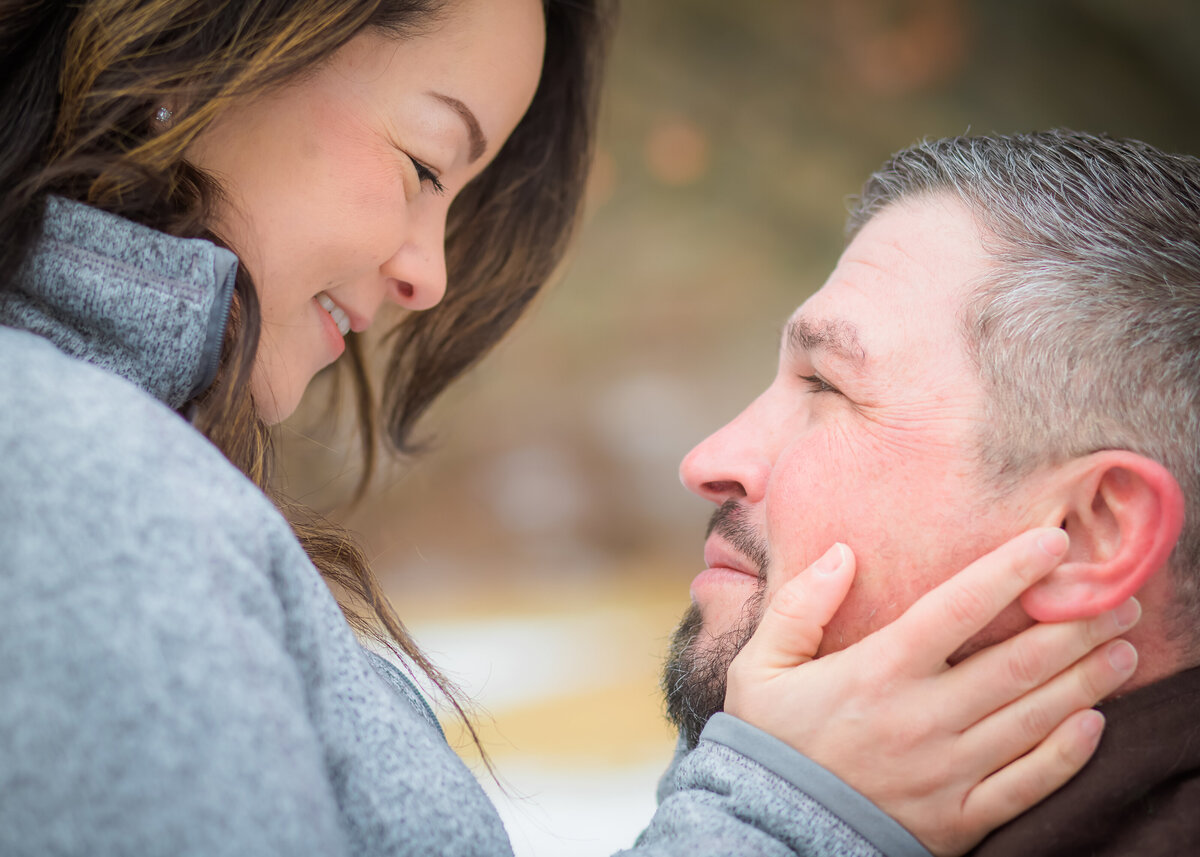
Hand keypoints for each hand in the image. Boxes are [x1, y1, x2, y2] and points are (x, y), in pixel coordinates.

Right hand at [723, 528, 1139, 856]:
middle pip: (1018, 662)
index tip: (1054, 544)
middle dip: (1077, 625)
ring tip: (1122, 649)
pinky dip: (1067, 753)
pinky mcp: (959, 819)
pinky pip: (1027, 783)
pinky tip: (1094, 723)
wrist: (770, 830)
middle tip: (1117, 597)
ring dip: (1087, 680)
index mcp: (878, 672)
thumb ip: (800, 606)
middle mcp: (922, 718)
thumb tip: (843, 553)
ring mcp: (946, 772)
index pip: (957, 608)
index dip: (1010, 571)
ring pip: (1034, 718)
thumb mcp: (762, 665)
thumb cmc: (770, 739)